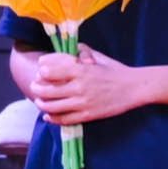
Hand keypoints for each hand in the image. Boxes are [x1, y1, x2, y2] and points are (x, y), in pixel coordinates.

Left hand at [21, 48, 147, 129]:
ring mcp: (83, 103)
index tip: (40, 71)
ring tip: (39, 101)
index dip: (41, 72)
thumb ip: (82, 52)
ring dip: (41, 104)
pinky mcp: (87, 116)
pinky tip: (48, 116)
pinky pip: (64, 119)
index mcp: (81, 70)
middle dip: (36, 89)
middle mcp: (79, 87)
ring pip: (52, 107)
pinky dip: (52, 118)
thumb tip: (70, 48)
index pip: (50, 71)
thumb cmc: (116, 70)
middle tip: (34, 87)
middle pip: (47, 91)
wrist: (133, 88)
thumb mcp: (99, 57)